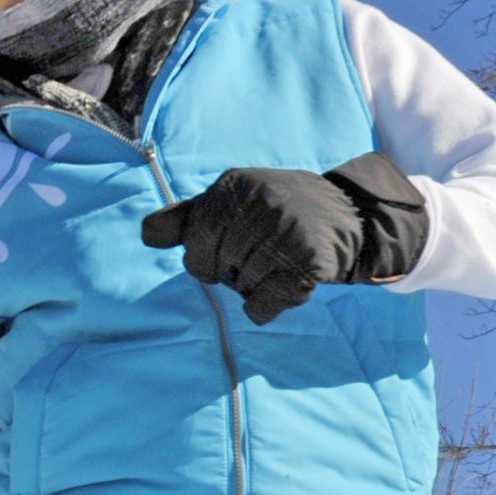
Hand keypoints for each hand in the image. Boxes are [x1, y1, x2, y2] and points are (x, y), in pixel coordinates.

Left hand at [138, 151, 428, 323]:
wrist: (348, 216)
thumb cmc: (276, 214)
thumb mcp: (232, 203)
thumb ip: (187, 218)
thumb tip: (147, 235)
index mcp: (235, 187)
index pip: (193, 241)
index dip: (203, 256)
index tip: (225, 249)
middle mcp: (261, 204)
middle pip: (213, 268)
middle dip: (228, 274)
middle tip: (255, 259)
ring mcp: (286, 232)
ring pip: (238, 288)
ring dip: (252, 288)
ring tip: (275, 265)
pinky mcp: (308, 263)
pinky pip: (261, 307)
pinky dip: (266, 307)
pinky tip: (284, 285)